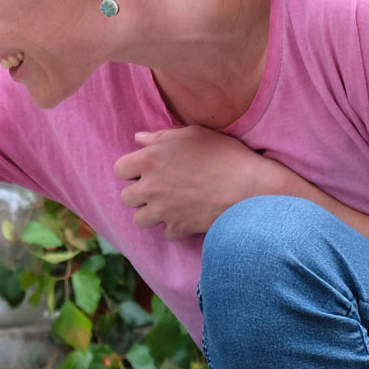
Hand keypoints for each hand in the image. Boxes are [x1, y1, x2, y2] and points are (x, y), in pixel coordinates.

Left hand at [113, 126, 288, 239]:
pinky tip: (186, 217)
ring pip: (140, 220)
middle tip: (158, 188)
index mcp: (149, 160)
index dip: (132, 169)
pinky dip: (174, 228)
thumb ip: (160, 137)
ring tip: (168, 206)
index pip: (119, 170)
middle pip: (126, 197)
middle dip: (139, 193)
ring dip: (151, 214)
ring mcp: (162, 211)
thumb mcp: (193, 134)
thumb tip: (138, 139)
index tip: (146, 170)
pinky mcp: (178, 229)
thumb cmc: (223, 154)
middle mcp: (150, 188)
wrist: (249, 187)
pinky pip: (165, 233)